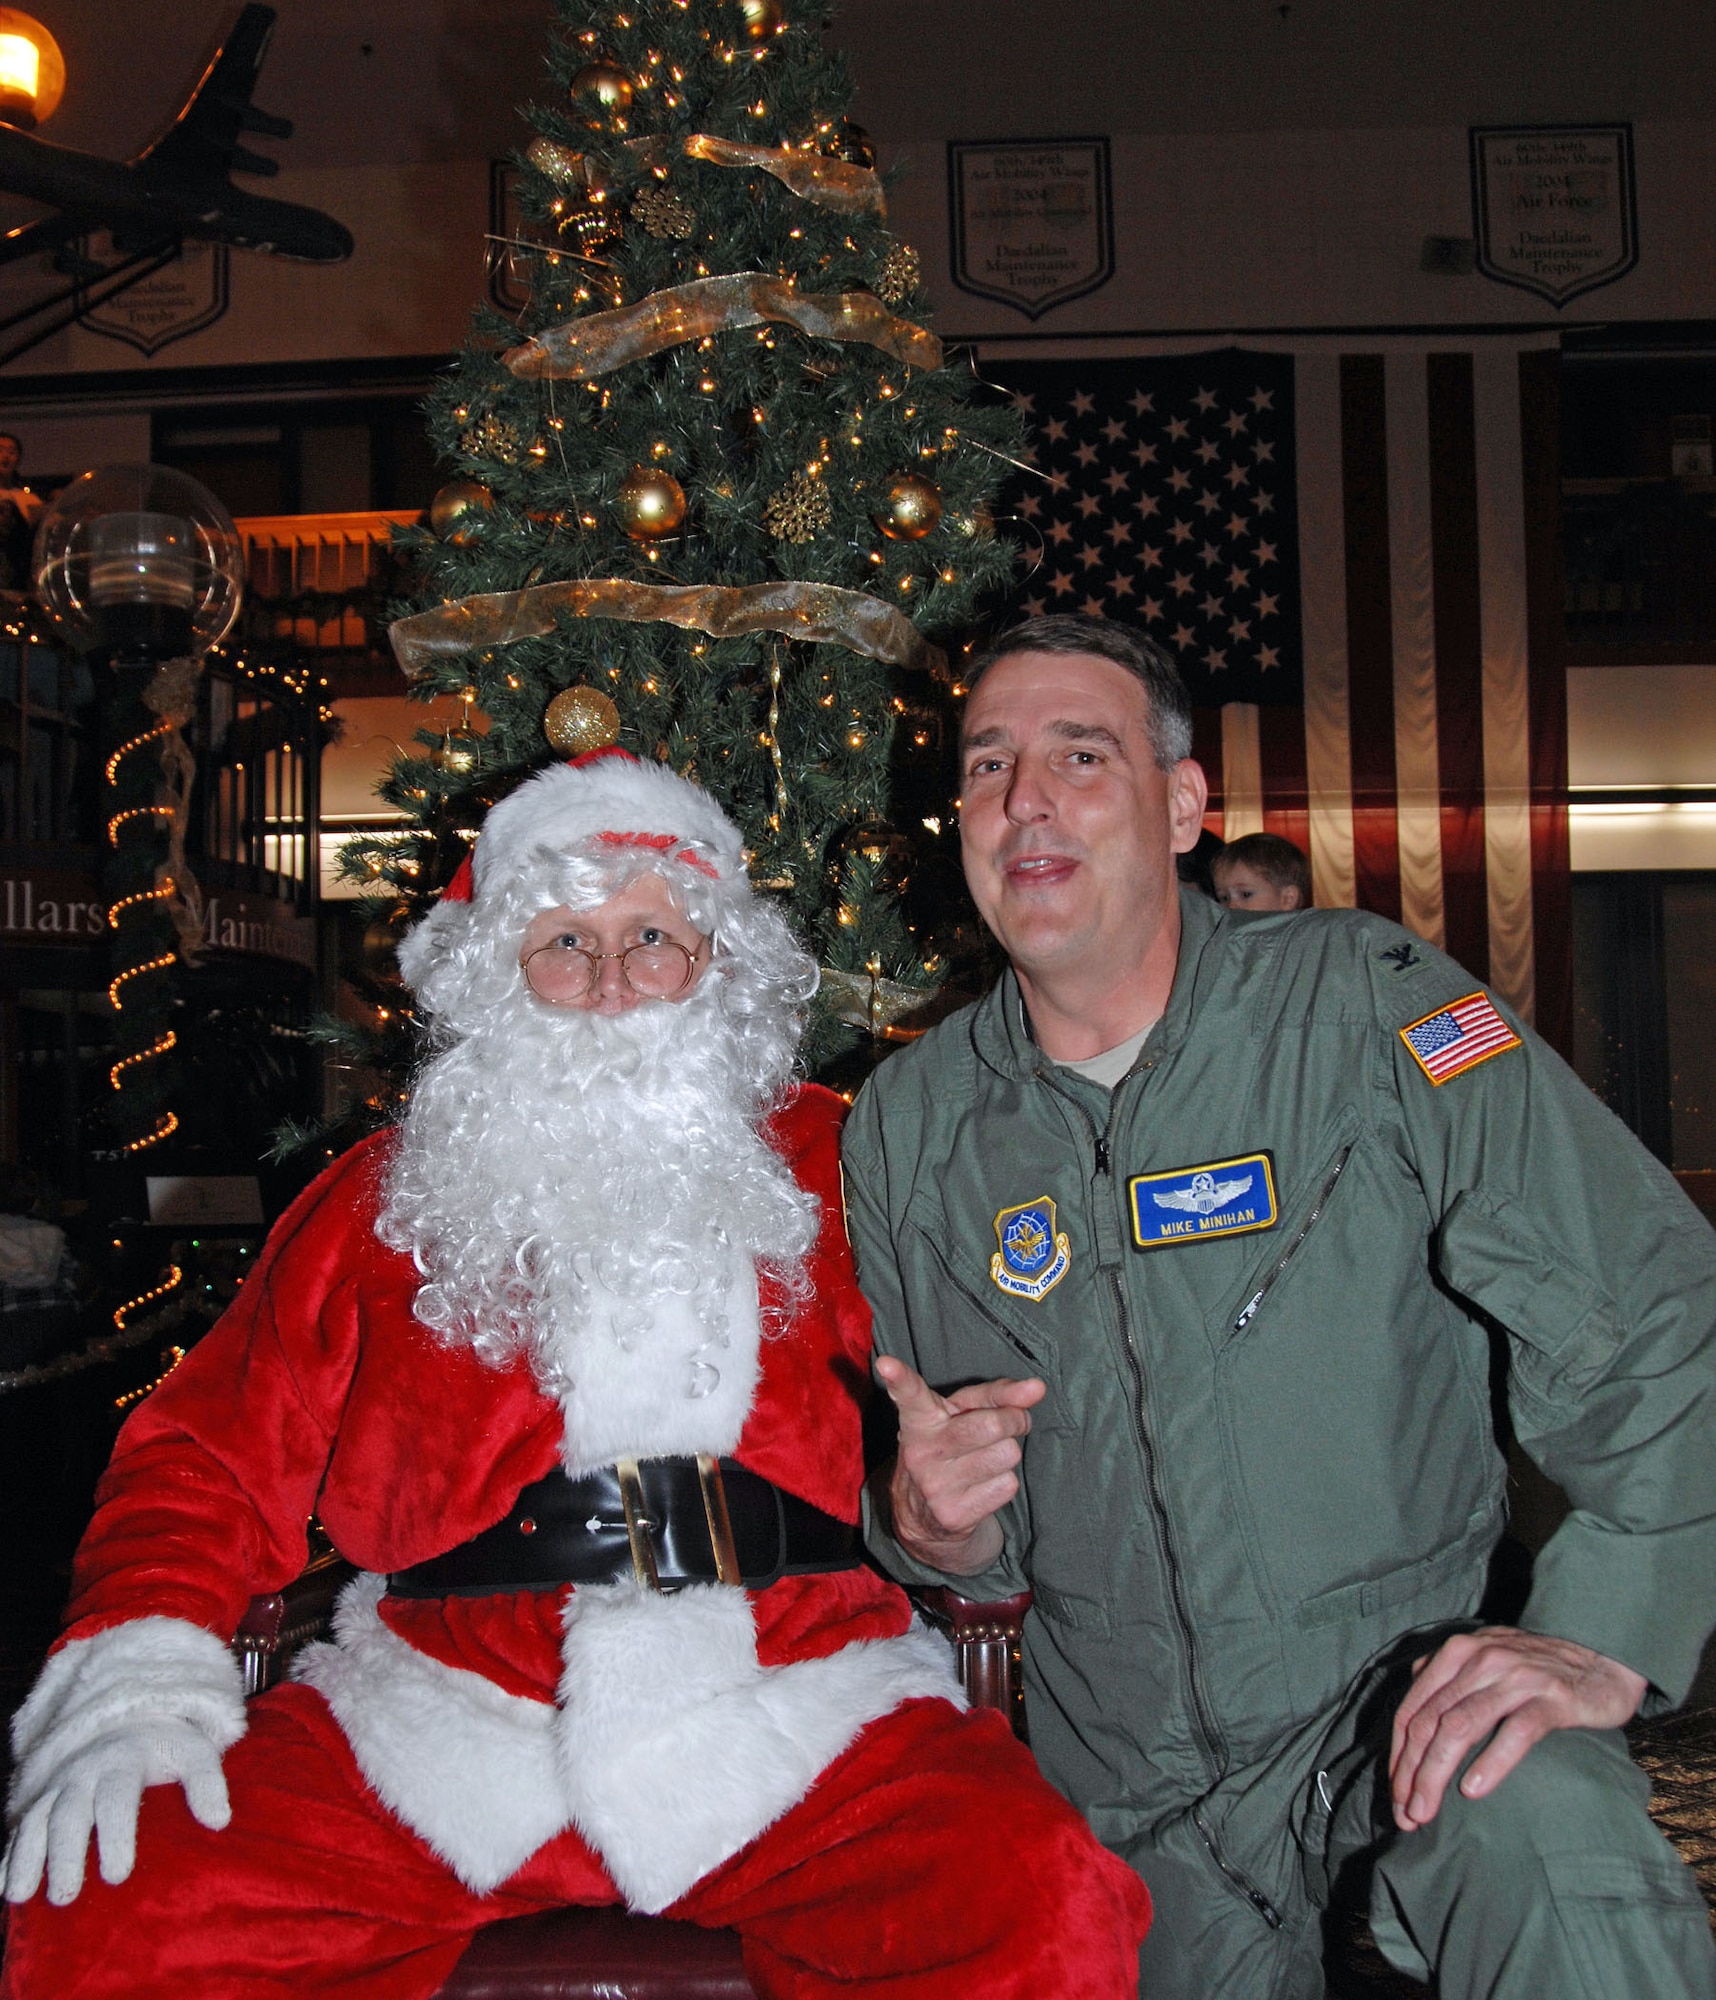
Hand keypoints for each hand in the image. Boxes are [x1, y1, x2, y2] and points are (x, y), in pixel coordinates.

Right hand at [3, 1615, 245, 1905]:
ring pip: (37, 1820)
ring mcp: (60, 1786)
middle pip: (70, 1814)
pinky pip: (21, 1825)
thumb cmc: (168, 1746)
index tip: (118, 1874)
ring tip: (20, 1895)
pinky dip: (9, 1853)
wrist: (132, 1716)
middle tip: (66, 1895)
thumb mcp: (195, 1752)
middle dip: (65, 1855)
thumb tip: (220, 1820)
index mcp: (123, 1761)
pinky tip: (2, 1884)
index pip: (117, 1798)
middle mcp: (85, 1773)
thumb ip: (208, 1782)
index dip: (116, 1835)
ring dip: (27, 1857)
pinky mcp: (43, 1798)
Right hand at [875, 1354, 1045, 1575]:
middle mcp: (921, 1451)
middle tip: (1011, 1422)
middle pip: (992, 1425)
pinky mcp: (953, 1515)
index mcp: (919, 1419)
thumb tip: (1037, 1388)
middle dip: (1015, 1420)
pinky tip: (981, 1484)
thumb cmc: (950, 1445)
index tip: (885, 1364)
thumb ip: (998, 1394)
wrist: (922, 1515)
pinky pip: (1007, 1485)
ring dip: (1008, 1454)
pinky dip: (1004, 1483)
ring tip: (986, 1458)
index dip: (899, 1378)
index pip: (910, 1395)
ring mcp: (935, 1485)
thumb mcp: (963, 1412)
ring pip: (1007, 1455)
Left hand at [1388, 1625, 1646, 1831]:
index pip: (1412, 1709)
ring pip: (1460, 1727)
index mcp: (1456, 1653)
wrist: (1604, 1659)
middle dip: (1411, 1773)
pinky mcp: (1552, 1698)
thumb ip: (1448, 1684)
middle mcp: (1479, 1659)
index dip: (1398, 1756)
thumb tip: (1410, 1729)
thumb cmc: (1537, 1670)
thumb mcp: (1484, 1663)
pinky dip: (1490, 1761)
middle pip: (1430, 1722)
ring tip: (1426, 1812)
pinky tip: (1473, 1790)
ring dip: (1436, 1773)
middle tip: (1406, 1816)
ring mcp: (1515, 1677)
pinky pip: (1514, 1732)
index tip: (1395, 1796)